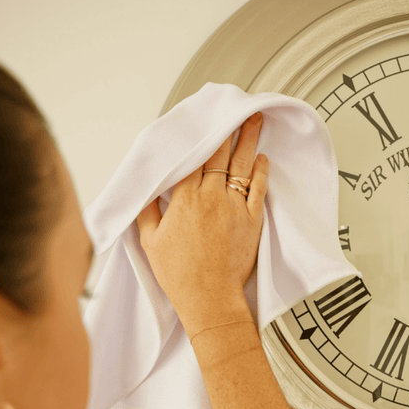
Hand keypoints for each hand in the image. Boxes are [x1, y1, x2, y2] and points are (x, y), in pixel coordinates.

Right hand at [136, 112, 269, 319]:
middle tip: (236, 111)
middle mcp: (211, 197)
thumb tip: (146, 190)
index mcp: (185, 199)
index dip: (199, 138)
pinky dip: (261, 172)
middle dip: (228, 129)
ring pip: (242, 165)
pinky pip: (258, 189)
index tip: (203, 123)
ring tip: (255, 121)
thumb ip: (147, 211)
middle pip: (220, 155)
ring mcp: (234, 207)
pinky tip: (262, 159)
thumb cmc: (180, 274)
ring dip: (249, 141)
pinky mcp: (252, 221)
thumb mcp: (150, 242)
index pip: (193, 159)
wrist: (209, 298)